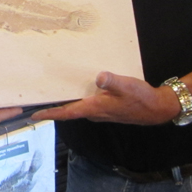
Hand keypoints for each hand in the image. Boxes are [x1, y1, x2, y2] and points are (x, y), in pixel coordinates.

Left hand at [31, 71, 180, 124]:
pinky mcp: (106, 109)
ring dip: (64, 104)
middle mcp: (95, 113)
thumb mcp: (127, 86)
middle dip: (53, 108)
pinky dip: (77, 100)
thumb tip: (99, 77)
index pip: (67, 113)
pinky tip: (76, 90)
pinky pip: (86, 105)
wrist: (157, 109)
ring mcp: (100, 112)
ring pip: (77, 108)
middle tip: (36, 103)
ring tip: (51, 95)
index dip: (50, 114)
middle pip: (68, 111)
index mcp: (96, 108)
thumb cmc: (142, 98)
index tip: (35, 115)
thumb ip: (112, 81)